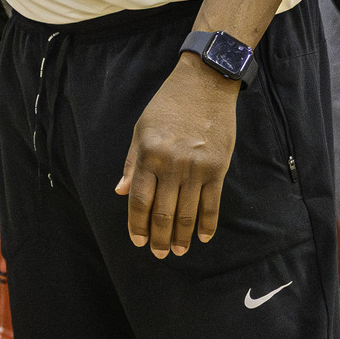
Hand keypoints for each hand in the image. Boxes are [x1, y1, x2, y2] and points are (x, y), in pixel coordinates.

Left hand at [116, 53, 238, 257]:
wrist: (204, 85)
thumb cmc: (167, 105)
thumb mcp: (141, 128)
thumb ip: (132, 162)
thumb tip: (122, 191)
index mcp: (148, 154)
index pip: (139, 199)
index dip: (137, 224)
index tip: (137, 241)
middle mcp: (170, 164)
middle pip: (162, 211)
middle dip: (158, 236)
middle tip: (158, 253)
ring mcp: (196, 168)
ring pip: (187, 212)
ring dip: (181, 235)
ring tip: (177, 250)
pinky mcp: (217, 168)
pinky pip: (212, 203)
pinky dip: (207, 223)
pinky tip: (203, 237)